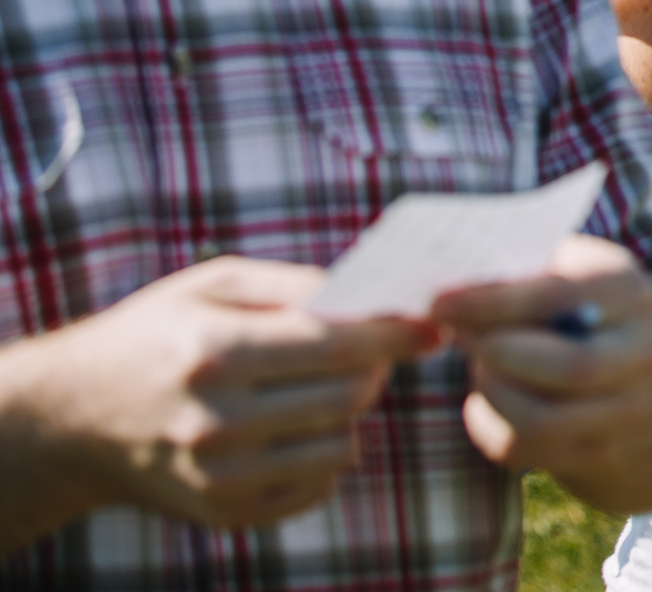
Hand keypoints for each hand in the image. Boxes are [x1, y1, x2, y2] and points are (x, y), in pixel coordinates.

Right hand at [29, 257, 429, 531]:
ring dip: (351, 414)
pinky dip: (325, 456)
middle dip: (376, 370)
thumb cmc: (156, 335)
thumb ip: (293, 283)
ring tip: (327, 388)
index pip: (337, 345)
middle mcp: (215, 421)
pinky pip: (317, 487)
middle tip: (371, 353)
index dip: (396, 333)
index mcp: (215, 353)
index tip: (432, 326)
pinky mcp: (225, 513)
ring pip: (342, 446)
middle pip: (349, 398)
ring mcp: (218, 476)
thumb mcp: (210, 285)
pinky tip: (299, 429)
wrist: (74, 420)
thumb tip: (373, 293)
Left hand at [431, 235, 651, 476]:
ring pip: (541, 420)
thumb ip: (516, 273)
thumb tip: (446, 297)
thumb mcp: (561, 267)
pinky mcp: (595, 451)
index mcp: (629, 292)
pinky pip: (522, 449)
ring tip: (479, 364)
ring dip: (492, 391)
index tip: (438, 302)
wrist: (637, 353)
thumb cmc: (576, 298)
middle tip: (458, 335)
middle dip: (500, 354)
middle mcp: (640, 354)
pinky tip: (487, 397)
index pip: (560, 297)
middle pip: (571, 368)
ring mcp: (625, 410)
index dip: (494, 301)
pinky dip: (487, 424)